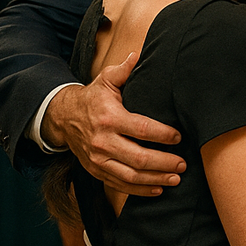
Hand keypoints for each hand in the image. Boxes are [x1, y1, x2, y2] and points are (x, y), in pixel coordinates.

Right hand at [44, 52, 184, 195]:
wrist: (63, 118)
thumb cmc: (92, 98)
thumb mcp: (106, 80)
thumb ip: (124, 70)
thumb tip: (139, 55)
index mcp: (109, 118)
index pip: (141, 128)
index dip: (162, 134)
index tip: (179, 137)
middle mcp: (102, 141)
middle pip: (137, 157)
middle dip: (163, 162)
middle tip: (183, 163)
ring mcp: (98, 159)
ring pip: (129, 175)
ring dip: (155, 179)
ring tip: (176, 178)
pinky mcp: (96, 171)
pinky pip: (119, 184)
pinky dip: (139, 190)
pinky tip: (158, 188)